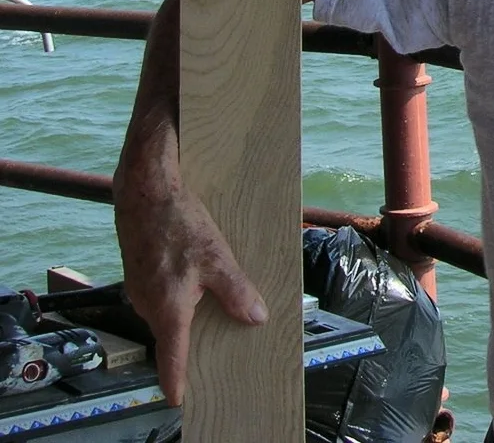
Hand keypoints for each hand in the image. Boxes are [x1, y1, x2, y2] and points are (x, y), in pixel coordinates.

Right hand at [113, 143, 266, 404]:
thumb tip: (256, 319)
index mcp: (167, 309)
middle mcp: (147, 305)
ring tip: (219, 307)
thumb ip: (236, 292)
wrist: (145, 191)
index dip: (176, 380)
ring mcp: (140, 289)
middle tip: (222, 345)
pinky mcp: (140, 273)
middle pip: (173, 335)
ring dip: (189, 313)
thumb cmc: (180, 224)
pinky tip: (198, 281)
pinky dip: (180, 295)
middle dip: (194, 342)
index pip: (171, 357)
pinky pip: (162, 295)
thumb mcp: (217, 258)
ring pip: (168, 312)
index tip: (179, 399)